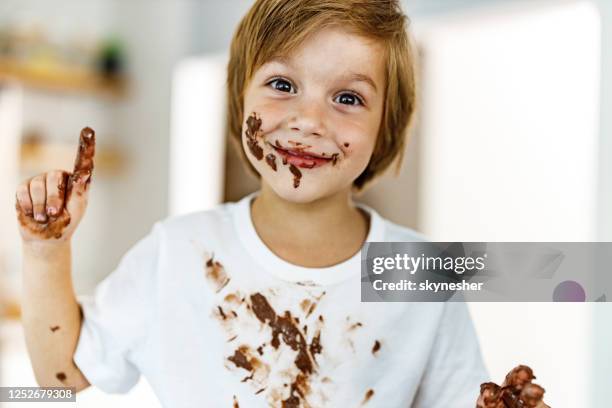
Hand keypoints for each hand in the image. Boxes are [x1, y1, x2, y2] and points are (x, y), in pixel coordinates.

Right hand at [15, 127, 95, 242]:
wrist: (47, 236)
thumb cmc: (67, 221)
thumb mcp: (78, 207)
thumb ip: (80, 190)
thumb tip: (84, 172)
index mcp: (76, 179)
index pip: (82, 160)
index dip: (85, 145)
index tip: (89, 130)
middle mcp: (58, 176)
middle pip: (53, 178)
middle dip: (53, 200)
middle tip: (54, 214)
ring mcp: (40, 180)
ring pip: (37, 186)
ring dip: (40, 207)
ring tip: (44, 218)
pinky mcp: (24, 188)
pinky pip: (23, 192)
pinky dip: (28, 206)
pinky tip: (32, 214)